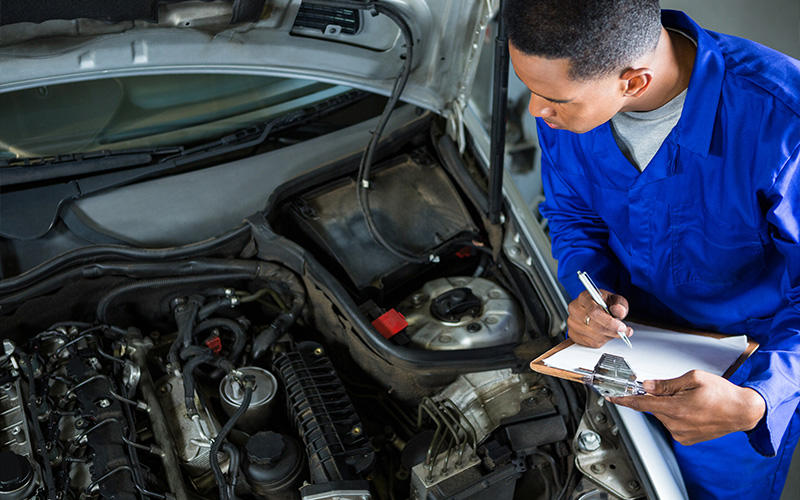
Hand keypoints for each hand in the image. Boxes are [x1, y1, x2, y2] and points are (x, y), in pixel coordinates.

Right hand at [567, 290, 632, 347]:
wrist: (595, 309)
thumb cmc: (604, 303)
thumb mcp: (615, 299)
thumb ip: (619, 304)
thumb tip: (618, 311)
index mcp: (584, 297)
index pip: (594, 312)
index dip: (609, 322)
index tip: (621, 327)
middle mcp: (575, 309)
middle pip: (594, 326)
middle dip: (612, 331)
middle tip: (624, 332)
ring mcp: (572, 323)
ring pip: (595, 336)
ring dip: (608, 336)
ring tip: (613, 330)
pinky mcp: (573, 334)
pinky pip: (591, 343)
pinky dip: (602, 341)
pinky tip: (604, 334)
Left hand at [609, 370, 765, 444]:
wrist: (743, 411)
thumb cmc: (722, 393)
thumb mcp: (693, 379)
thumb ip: (666, 384)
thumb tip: (647, 386)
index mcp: (675, 408)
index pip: (641, 403)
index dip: (624, 399)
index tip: (611, 397)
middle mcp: (676, 424)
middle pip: (653, 407)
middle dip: (658, 397)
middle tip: (676, 390)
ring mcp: (681, 434)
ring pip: (663, 415)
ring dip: (669, 406)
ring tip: (691, 401)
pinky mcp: (685, 439)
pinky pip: (672, 423)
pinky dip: (676, 415)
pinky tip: (692, 410)